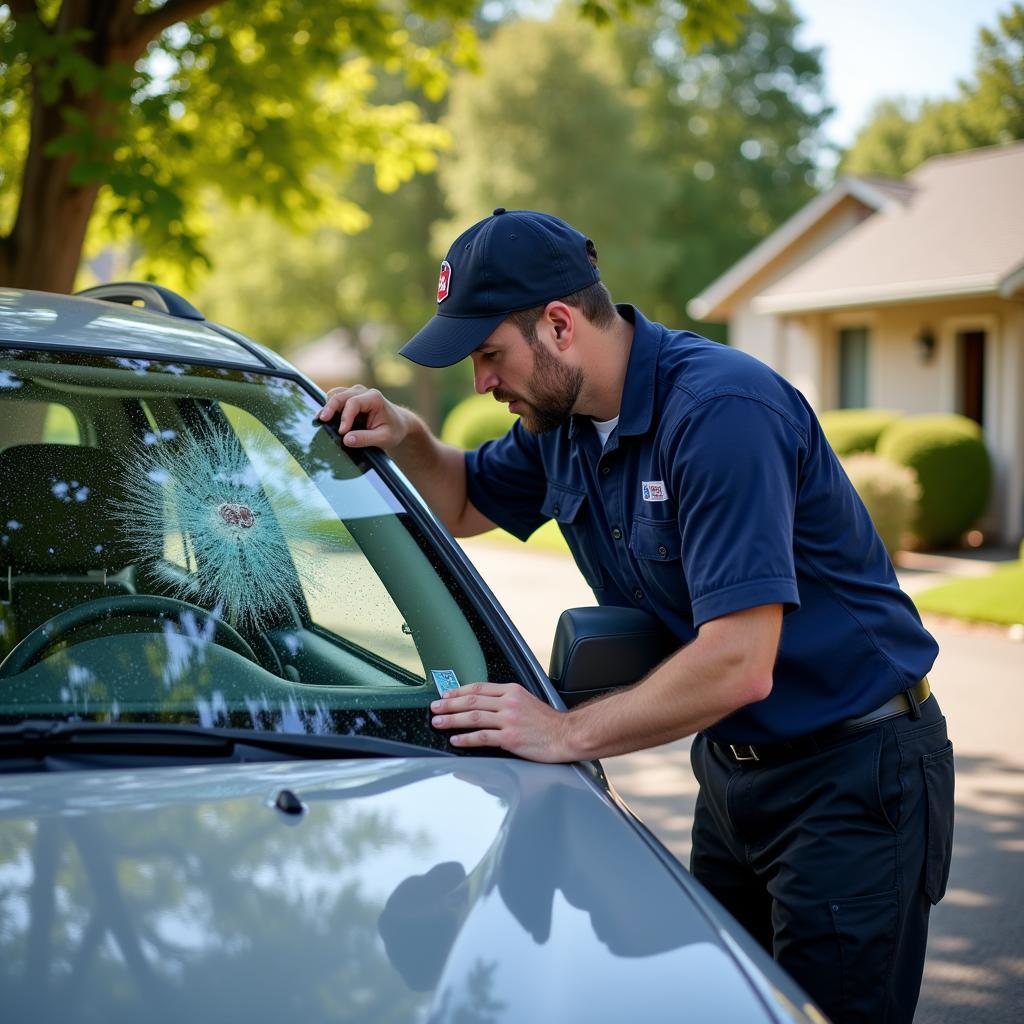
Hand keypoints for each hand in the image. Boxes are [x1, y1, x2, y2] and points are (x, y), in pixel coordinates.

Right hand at [318, 385, 409, 450]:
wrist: (398, 423)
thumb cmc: (393, 430)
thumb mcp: (384, 438)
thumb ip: (366, 439)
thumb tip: (346, 440)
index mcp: (374, 398)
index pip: (354, 403)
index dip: (345, 417)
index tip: (342, 432)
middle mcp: (363, 391)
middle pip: (341, 395)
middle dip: (330, 407)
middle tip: (320, 420)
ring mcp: (355, 393)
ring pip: (335, 394)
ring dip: (327, 406)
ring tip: (320, 420)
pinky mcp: (349, 398)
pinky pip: (335, 399)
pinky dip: (329, 408)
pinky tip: (325, 419)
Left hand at [431, 683, 575, 762]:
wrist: (566, 735)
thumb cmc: (548, 722)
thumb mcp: (527, 701)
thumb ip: (507, 700)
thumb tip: (485, 704)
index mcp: (511, 691)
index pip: (478, 687)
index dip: (458, 691)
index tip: (445, 695)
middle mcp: (508, 702)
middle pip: (471, 700)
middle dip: (449, 704)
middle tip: (435, 707)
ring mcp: (509, 720)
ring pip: (473, 717)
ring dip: (452, 719)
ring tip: (438, 722)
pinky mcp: (510, 737)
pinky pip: (482, 737)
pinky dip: (466, 738)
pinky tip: (455, 740)